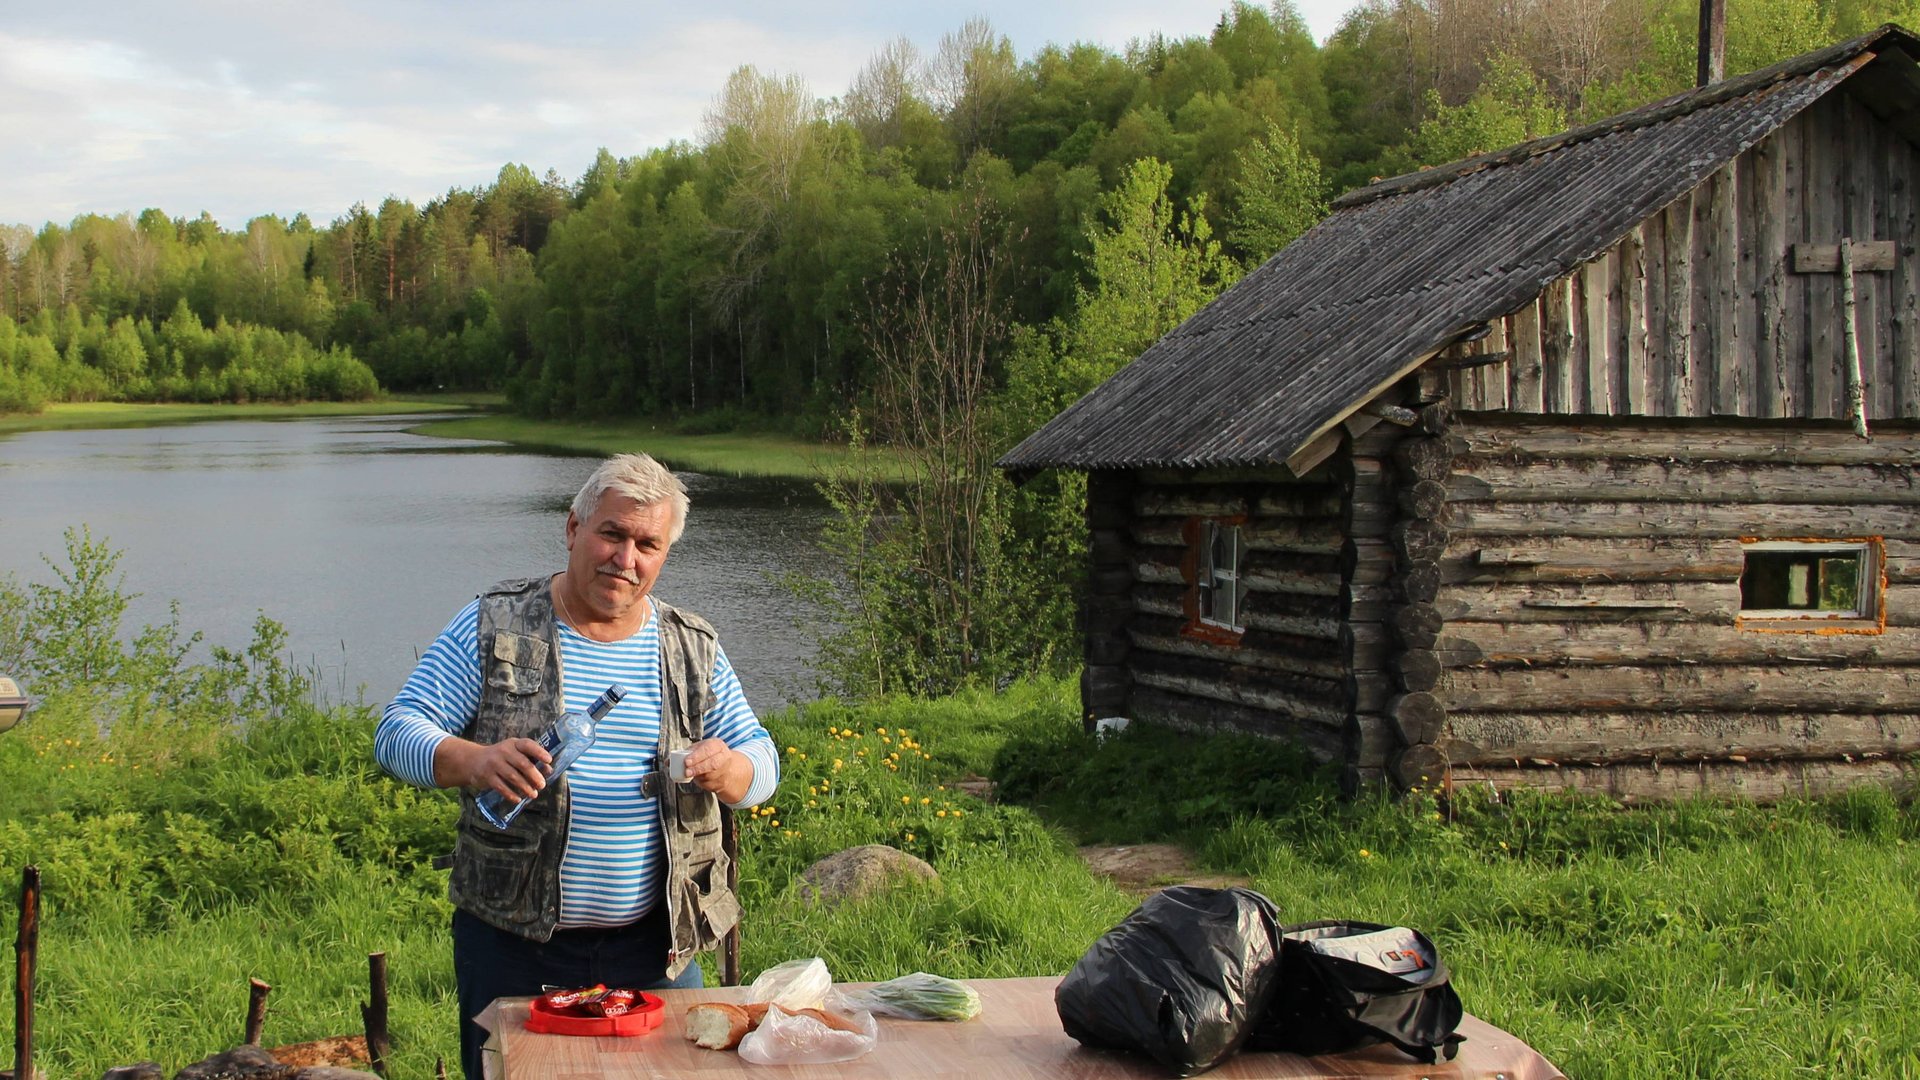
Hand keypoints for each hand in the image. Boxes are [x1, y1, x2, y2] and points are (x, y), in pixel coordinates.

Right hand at [437, 736, 552, 803]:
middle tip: (542, 785)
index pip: (527, 745)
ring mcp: (494, 763)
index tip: (549, 760)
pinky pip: (501, 787)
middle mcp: (504, 751)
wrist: (473, 761)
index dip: (539, 752)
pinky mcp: (487, 776)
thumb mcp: (515, 753)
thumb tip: (548, 770)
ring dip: (525, 787)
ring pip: (513, 777)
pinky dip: (511, 794)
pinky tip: (518, 799)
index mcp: (513, 744)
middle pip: (522, 763)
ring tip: (534, 794)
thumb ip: (531, 759)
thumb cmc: (502, 757)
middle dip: (534, 776)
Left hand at [679, 737, 751, 802]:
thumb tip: (668, 761)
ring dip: (699, 775)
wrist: (726, 770)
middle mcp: (722, 756)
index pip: (708, 749)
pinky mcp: (721, 781)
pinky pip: (711, 782)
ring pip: (711, 774)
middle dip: (698, 767)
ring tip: (689, 775)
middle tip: (686, 771)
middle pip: (712, 762)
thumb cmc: (708, 757)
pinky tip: (698, 779)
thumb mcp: (699, 750)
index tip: (686, 762)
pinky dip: (702, 782)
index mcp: (716, 745)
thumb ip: (685, 754)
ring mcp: (723, 770)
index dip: (697, 756)